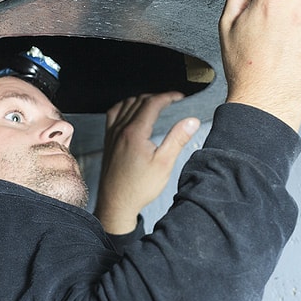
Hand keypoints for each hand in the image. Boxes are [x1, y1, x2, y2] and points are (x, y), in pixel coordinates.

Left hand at [94, 93, 199, 234]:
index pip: (152, 103)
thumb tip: (191, 121)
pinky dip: (125, 107)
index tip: (179, 97)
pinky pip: (114, 114)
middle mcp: (120, 129)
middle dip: (157, 97)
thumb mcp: (164, 164)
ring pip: (125, 104)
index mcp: (135, 132)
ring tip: (155, 105)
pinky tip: (131, 113)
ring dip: (141, 100)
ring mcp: (112, 134)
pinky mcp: (108, 140)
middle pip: (139, 101)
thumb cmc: (138, 187)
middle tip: (172, 102)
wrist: (116, 203)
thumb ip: (178, 139)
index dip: (168, 96)